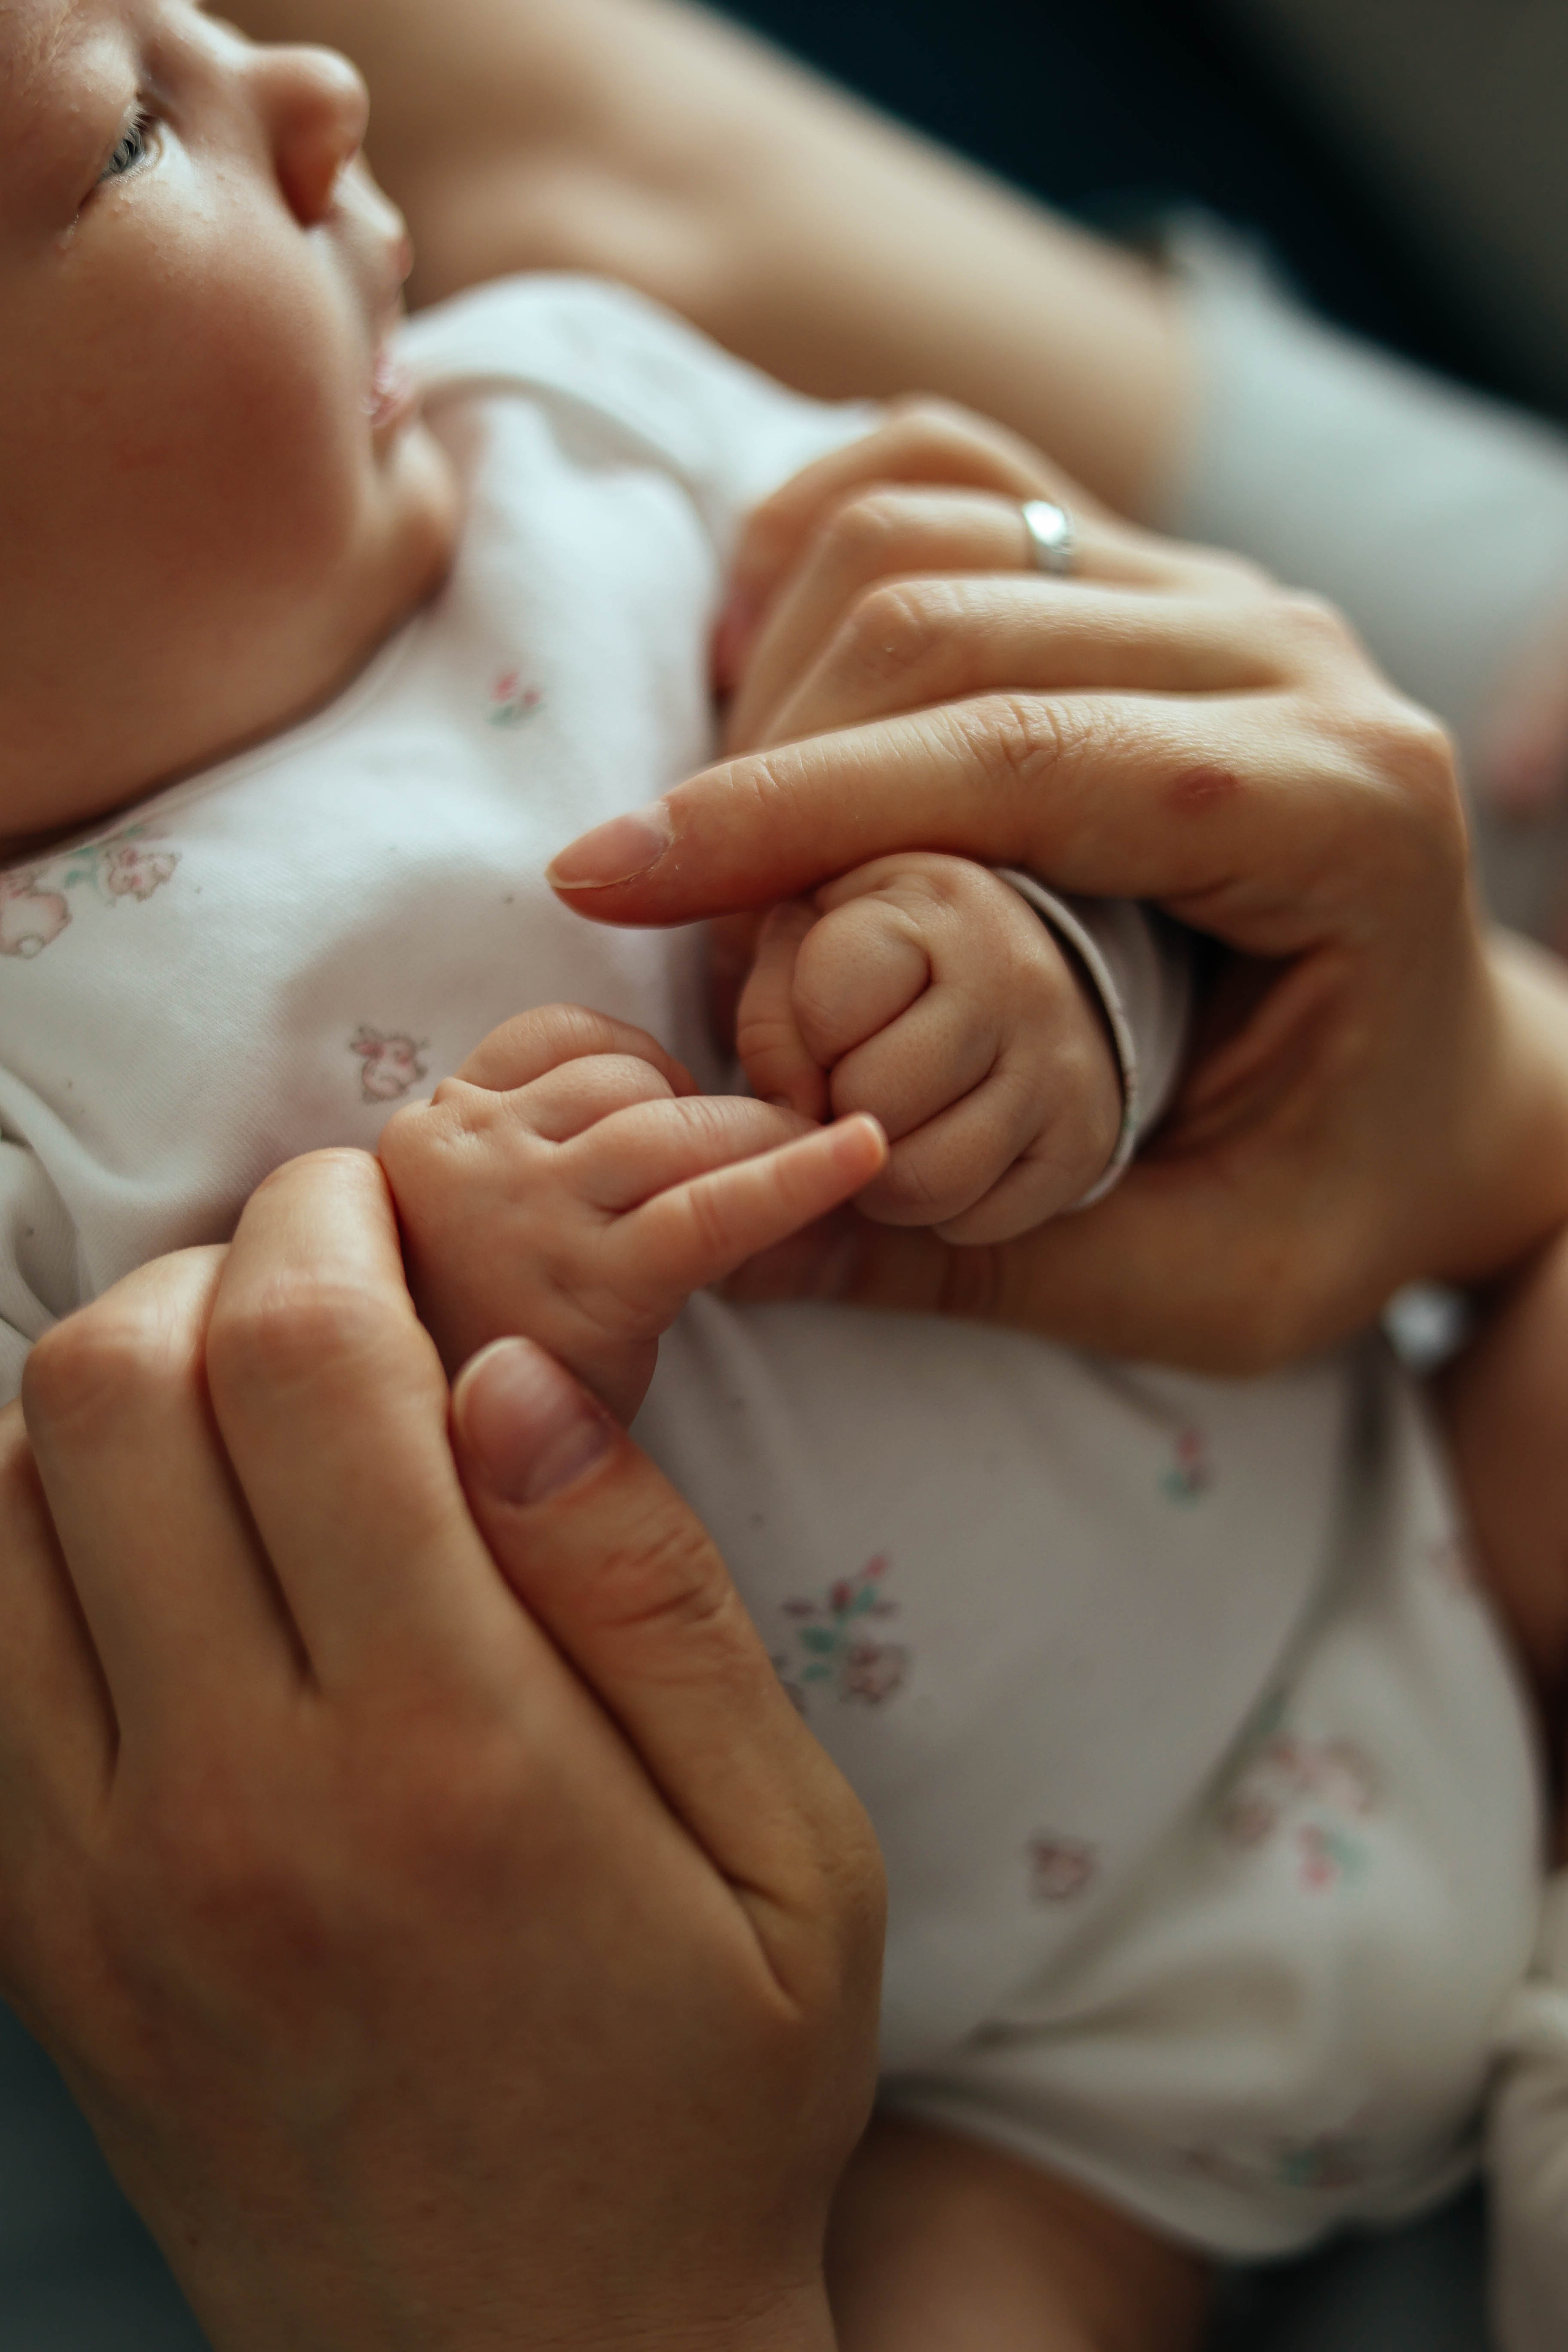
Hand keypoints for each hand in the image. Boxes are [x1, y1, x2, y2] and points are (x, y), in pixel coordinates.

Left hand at [0, 1149, 882, 2351]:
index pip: (308, 1370)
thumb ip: (652, 1596)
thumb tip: (511, 1377)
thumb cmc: (708, 2099)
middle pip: (113, 1393)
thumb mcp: (790, 1852)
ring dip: (103, 1384)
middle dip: (209, 1267)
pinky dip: (25, 1530)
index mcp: (449, 1751)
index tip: (375, 1197)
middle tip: (313, 1273)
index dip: (328, 1225)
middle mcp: (232, 1799)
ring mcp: (96, 1876)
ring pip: (0, 1501)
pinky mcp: (35, 1939)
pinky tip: (144, 1530)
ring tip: (230, 1390)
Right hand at [379, 1002, 885, 1419]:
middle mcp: (455, 1157)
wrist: (437, 1485)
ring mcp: (518, 1217)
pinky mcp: (588, 1288)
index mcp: (425, 1132)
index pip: (557, 1035)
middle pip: (625, 1076)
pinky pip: (708, 1210)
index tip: (676, 1121)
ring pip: (671, 1124)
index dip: (640, 1070)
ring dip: (758, 1139)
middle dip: (715, 1112)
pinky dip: (797, 1176)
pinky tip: (867, 1152)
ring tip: (814, 1171)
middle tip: (779, 1155)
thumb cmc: (480, 1357)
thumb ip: (533, 1154)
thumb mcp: (474, 1232)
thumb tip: (674, 1103)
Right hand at [551, 411, 1567, 1371]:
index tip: (602, 881)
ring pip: (926, 521)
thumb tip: (738, 1235)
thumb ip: (973, 1263)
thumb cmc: (1343, 1188)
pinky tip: (765, 664)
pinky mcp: (1149, 571)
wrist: (1457, 1088)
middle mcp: (1286, 654)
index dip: (783, 813)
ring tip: (727, 822)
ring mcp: (1216, 590)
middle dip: (761, 765)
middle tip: (681, 916)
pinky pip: (951, 472)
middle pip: (942, 618)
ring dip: (779, 659)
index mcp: (1339, 811)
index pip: (1012, 756)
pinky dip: (822, 535)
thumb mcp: (1200, 1284)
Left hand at [737, 854, 1120, 1242]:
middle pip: (875, 1101)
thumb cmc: (881, 960)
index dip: (808, 1035)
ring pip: (925, 1180)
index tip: (833, 1020)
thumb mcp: (808, 942)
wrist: (1016, 977)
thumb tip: (800, 1114)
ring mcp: (1063, 1066)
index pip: (830, 1006)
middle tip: (856, 1085)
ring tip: (890, 1126)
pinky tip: (944, 1147)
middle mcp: (1019, 981)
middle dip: (841, 1110)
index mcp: (938, 909)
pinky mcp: (1084, 1144)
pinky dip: (940, 1207)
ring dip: (881, 1175)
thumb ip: (774, 1016)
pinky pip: (975, 1222)